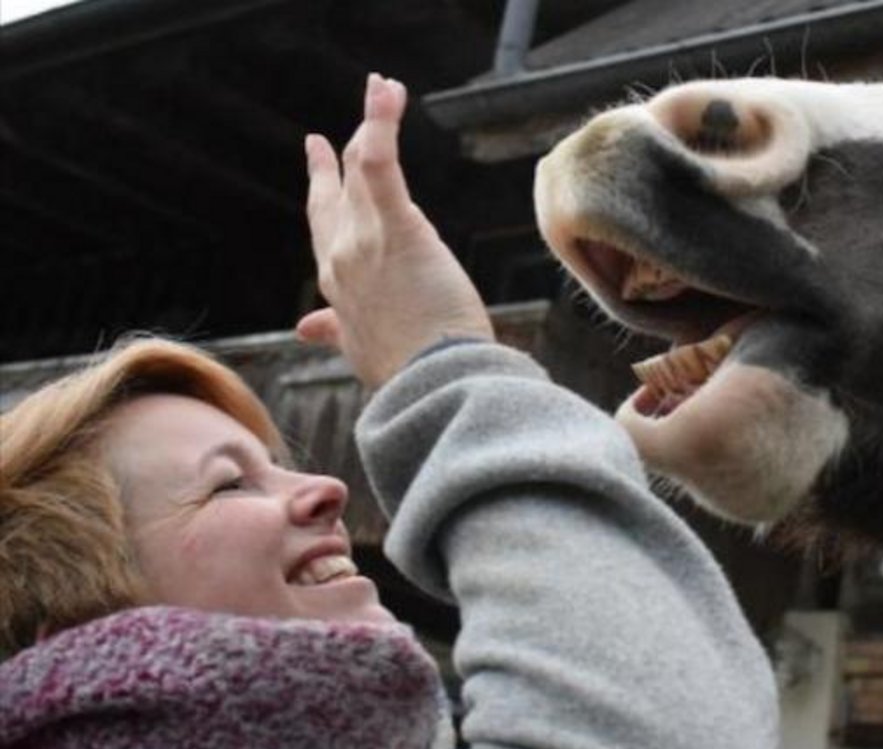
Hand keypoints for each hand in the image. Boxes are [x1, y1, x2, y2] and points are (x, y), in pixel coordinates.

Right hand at [298, 73, 493, 388]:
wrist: (432, 383)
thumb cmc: (409, 372)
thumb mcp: (362, 349)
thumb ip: (335, 331)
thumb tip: (306, 329)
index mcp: (337, 285)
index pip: (324, 226)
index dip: (322, 192)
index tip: (321, 163)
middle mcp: (341, 256)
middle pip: (336, 193)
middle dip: (336, 156)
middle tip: (330, 130)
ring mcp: (365, 239)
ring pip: (363, 169)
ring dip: (371, 122)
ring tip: (382, 88)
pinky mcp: (399, 227)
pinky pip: (383, 166)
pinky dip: (381, 126)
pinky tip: (386, 96)